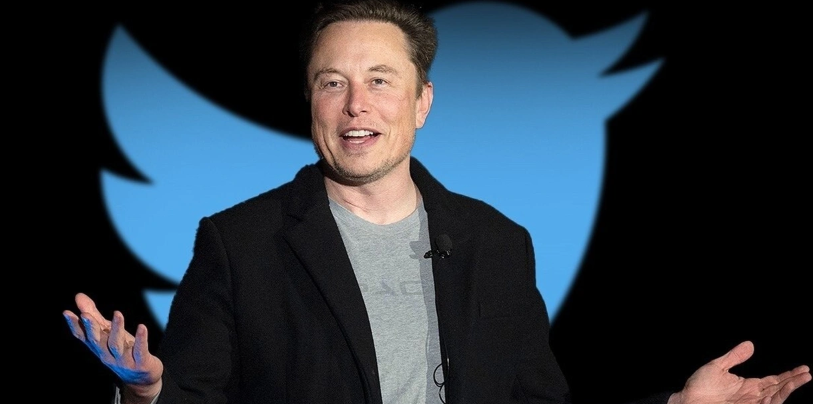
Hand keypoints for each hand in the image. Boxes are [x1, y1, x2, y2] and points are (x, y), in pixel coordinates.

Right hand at [63, 293, 163, 401]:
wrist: (141, 377)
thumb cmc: (122, 350)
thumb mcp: (108, 333)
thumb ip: (95, 316)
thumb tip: (78, 296)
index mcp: (99, 347)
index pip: (83, 337)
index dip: (74, 326)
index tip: (67, 313)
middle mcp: (107, 354)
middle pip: (97, 341)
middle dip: (91, 328)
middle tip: (85, 315)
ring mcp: (123, 360)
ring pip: (117, 345)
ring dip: (117, 329)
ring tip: (118, 313)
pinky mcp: (140, 362)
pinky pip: (140, 350)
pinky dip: (141, 339)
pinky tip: (142, 327)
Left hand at [669, 340, 810, 403]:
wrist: (687, 401)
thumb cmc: (698, 386)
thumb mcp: (717, 367)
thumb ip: (734, 357)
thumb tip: (750, 344)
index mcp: (748, 386)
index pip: (774, 380)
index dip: (789, 375)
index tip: (804, 369)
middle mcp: (753, 397)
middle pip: (779, 388)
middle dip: (794, 381)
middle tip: (808, 373)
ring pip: (776, 398)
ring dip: (789, 389)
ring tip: (801, 378)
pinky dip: (777, 399)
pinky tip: (783, 390)